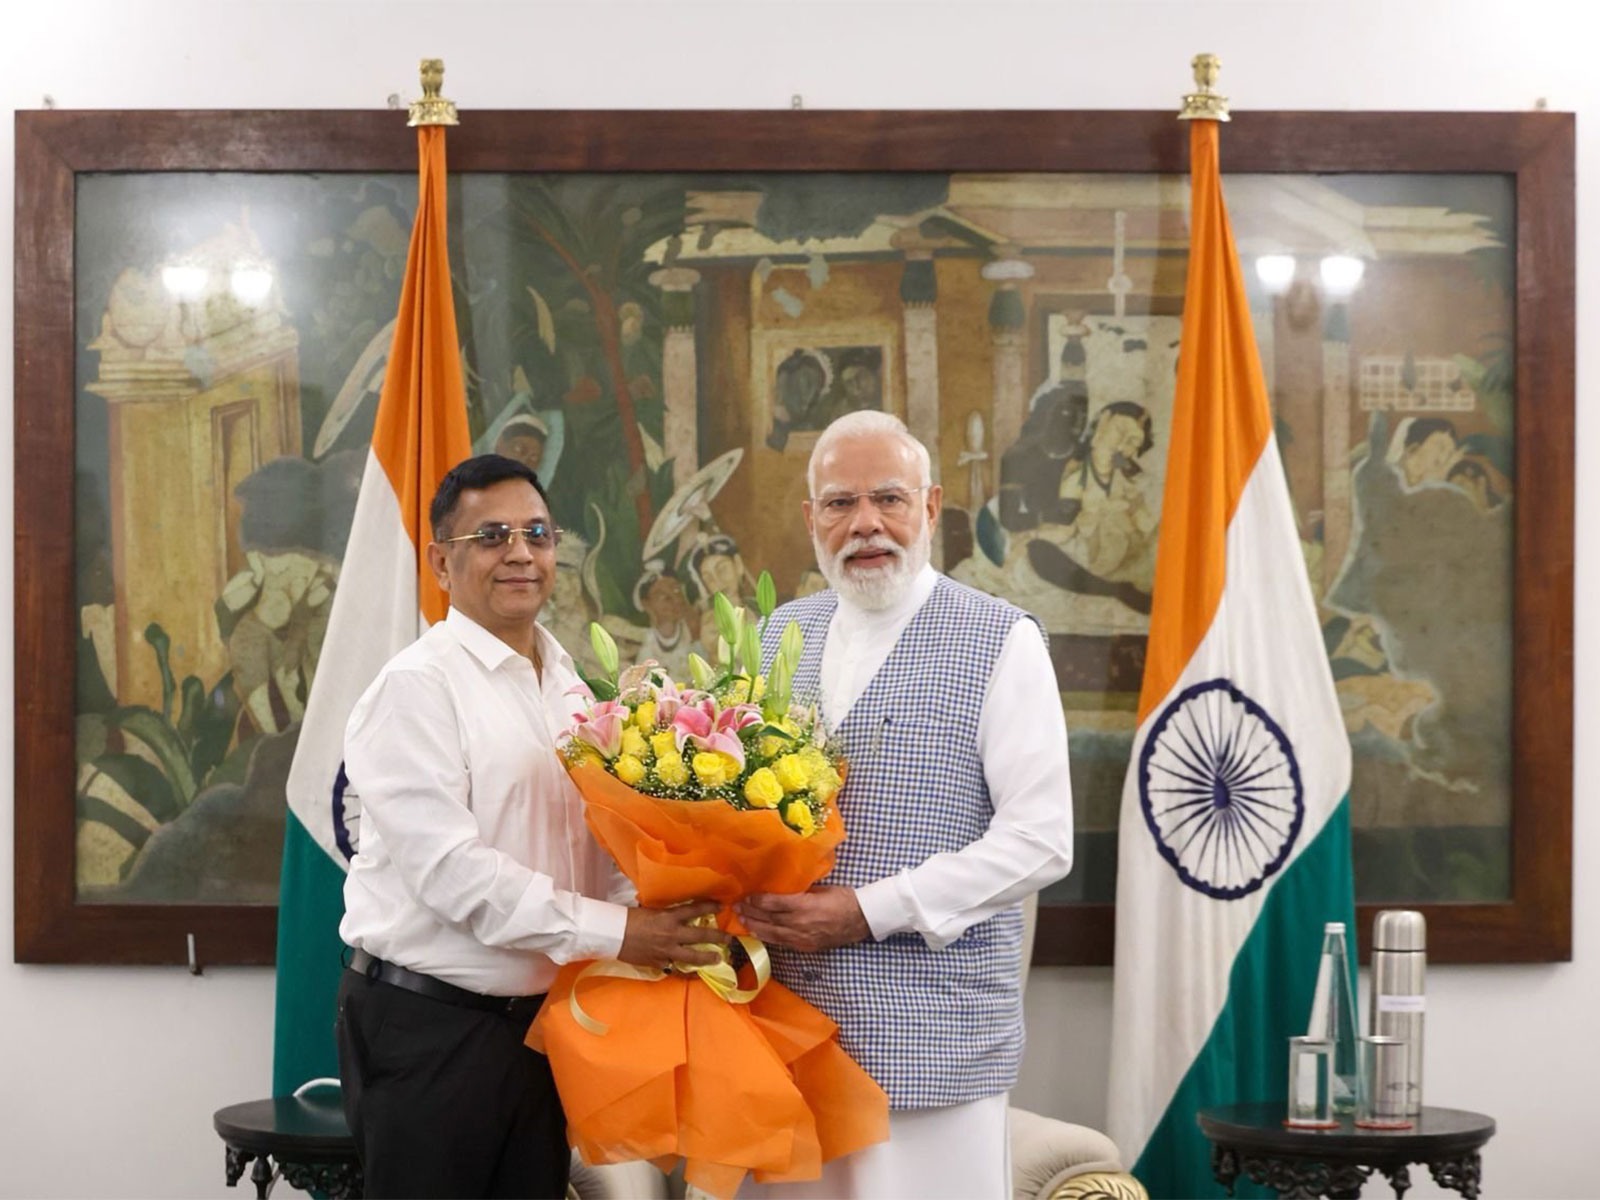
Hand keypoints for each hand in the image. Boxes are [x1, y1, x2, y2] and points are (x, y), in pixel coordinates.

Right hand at [618, 900, 729, 969]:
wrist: (613, 935)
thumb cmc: (628, 918)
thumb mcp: (650, 910)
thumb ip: (665, 913)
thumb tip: (674, 912)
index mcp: (668, 917)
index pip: (694, 910)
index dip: (709, 907)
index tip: (721, 907)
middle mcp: (672, 934)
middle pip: (700, 935)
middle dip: (717, 937)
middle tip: (729, 939)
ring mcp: (666, 950)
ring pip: (692, 957)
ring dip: (707, 958)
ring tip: (717, 958)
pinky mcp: (659, 963)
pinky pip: (675, 968)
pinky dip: (684, 971)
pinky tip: (693, 974)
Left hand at [737, 886, 868, 951]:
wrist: (862, 920)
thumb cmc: (844, 898)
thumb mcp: (822, 888)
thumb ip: (801, 890)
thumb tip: (782, 886)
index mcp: (805, 906)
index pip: (774, 904)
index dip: (758, 900)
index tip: (746, 895)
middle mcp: (801, 924)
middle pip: (770, 919)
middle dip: (751, 913)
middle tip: (736, 907)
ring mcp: (803, 938)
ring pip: (773, 934)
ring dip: (755, 927)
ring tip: (741, 921)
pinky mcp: (805, 946)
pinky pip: (782, 942)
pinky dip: (768, 938)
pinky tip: (758, 933)